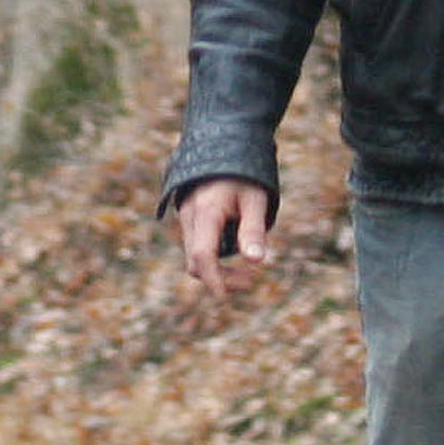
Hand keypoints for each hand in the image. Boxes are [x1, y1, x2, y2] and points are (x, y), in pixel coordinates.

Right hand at [176, 177, 272, 291]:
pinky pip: (197, 245)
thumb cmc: (244, 174)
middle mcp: (190, 217)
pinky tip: (234, 252)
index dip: (214, 280)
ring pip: (194, 256)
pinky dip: (212, 256)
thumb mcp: (256, 200)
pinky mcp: (189, 218)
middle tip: (251, 281)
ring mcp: (186, 218)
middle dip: (220, 279)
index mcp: (207, 213)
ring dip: (216, 269)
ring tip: (247, 272)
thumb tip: (256, 261)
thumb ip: (254, 230)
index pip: (203, 256)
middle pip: (196, 262)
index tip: (226, 298)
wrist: (224, 146)